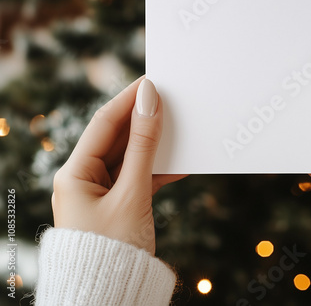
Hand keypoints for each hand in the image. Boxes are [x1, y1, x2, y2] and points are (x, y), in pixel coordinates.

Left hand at [51, 77, 184, 254]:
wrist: (111, 298)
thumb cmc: (112, 250)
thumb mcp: (132, 192)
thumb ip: (143, 145)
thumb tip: (150, 101)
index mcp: (75, 173)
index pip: (104, 123)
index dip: (128, 100)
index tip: (152, 82)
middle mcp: (85, 179)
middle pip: (118, 137)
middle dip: (143, 118)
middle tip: (169, 98)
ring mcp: (103, 191)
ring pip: (132, 155)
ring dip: (155, 143)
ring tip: (178, 124)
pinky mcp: (120, 203)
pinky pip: (141, 175)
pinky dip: (160, 168)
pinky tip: (181, 160)